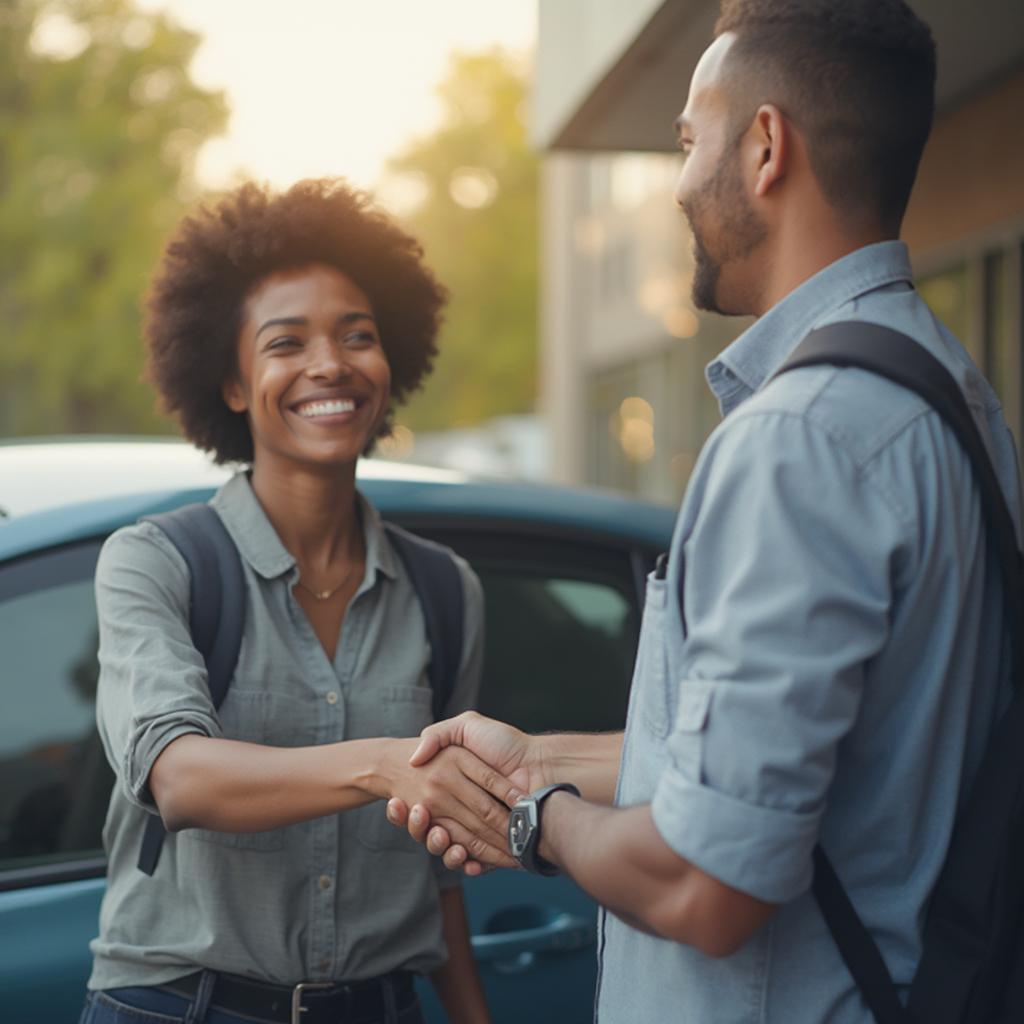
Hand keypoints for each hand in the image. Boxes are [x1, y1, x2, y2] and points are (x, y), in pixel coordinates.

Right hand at [388, 712, 547, 872]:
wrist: (541, 762)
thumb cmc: (505, 742)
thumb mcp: (467, 726)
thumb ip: (438, 735)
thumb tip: (415, 758)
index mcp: (452, 784)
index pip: (423, 803)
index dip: (409, 809)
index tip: (399, 804)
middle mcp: (460, 806)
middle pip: (432, 826)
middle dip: (420, 827)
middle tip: (419, 814)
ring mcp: (475, 827)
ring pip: (448, 845)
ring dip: (439, 845)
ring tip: (439, 832)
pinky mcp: (492, 843)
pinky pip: (472, 859)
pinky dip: (467, 862)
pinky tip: (464, 855)